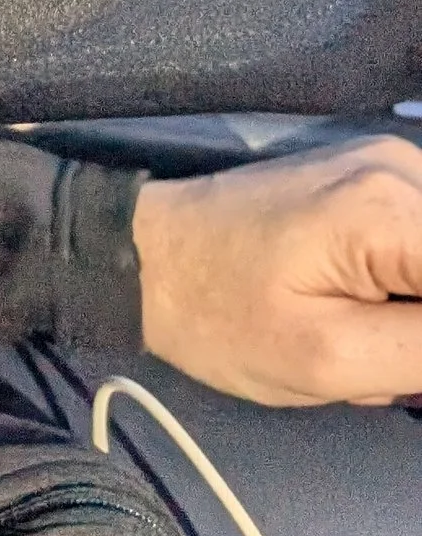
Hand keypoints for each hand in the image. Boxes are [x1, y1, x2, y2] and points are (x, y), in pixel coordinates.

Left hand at [134, 135, 421, 405]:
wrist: (141, 258)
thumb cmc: (221, 315)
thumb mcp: (336, 358)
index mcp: (395, 207)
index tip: (407, 363)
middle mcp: (404, 168)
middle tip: (394, 366)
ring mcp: (389, 168)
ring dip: (419, 323)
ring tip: (381, 350)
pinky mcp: (374, 184)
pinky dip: (412, 299)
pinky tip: (374, 324)